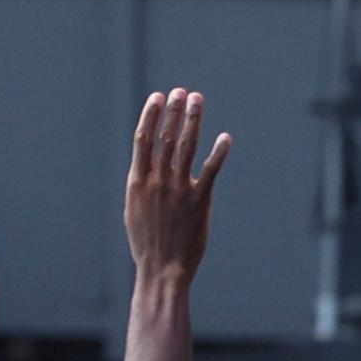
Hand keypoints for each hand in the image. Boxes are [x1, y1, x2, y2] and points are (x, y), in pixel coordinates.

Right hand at [123, 89, 231, 286]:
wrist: (162, 269)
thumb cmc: (147, 242)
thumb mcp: (135, 208)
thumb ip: (142, 184)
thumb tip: (148, 165)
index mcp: (137, 180)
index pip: (143, 139)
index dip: (151, 115)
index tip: (158, 97)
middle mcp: (157, 180)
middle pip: (167, 137)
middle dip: (175, 111)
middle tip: (183, 92)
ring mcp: (178, 190)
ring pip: (186, 147)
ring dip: (193, 121)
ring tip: (198, 101)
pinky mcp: (199, 201)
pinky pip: (210, 171)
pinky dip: (218, 152)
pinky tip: (225, 137)